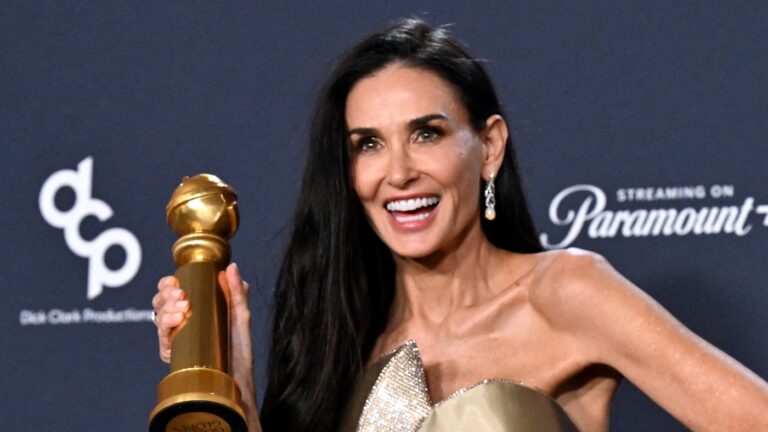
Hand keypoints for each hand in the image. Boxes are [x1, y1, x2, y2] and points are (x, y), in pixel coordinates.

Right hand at [152, 263, 259, 427]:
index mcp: (194, 310)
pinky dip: (166, 326)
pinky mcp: (175, 356)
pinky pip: (162, 339)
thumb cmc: (239, 348)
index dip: (167, 284)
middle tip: (179, 293)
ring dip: (166, 307)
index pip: (171, 292)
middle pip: (160, 303)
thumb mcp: (241, 315)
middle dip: (165, 294)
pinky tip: (177, 319)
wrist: (239, 378)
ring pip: (158, 318)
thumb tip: (231, 267)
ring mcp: (176, 339)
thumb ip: (237, 291)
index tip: (174, 280)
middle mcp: (181, 323)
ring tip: (183, 306)